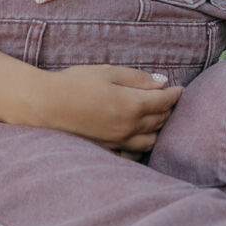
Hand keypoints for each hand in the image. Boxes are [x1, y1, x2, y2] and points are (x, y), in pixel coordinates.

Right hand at [29, 64, 182, 153]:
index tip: (179, 89)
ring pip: (151, 140)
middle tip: (168, 101)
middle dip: (168, 110)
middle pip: (161, 120)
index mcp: (132, 105)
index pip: (164, 101)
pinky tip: (139, 137)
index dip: (175, 94)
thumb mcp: (107, 73)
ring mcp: (119, 141)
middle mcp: (130, 127)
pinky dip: (142, 145)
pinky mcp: (108, 149)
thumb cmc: (75, 84)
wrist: (46, 106)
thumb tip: (162, 83)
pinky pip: (134, 152)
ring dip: (159, 129)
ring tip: (157, 118)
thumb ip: (137, 78)